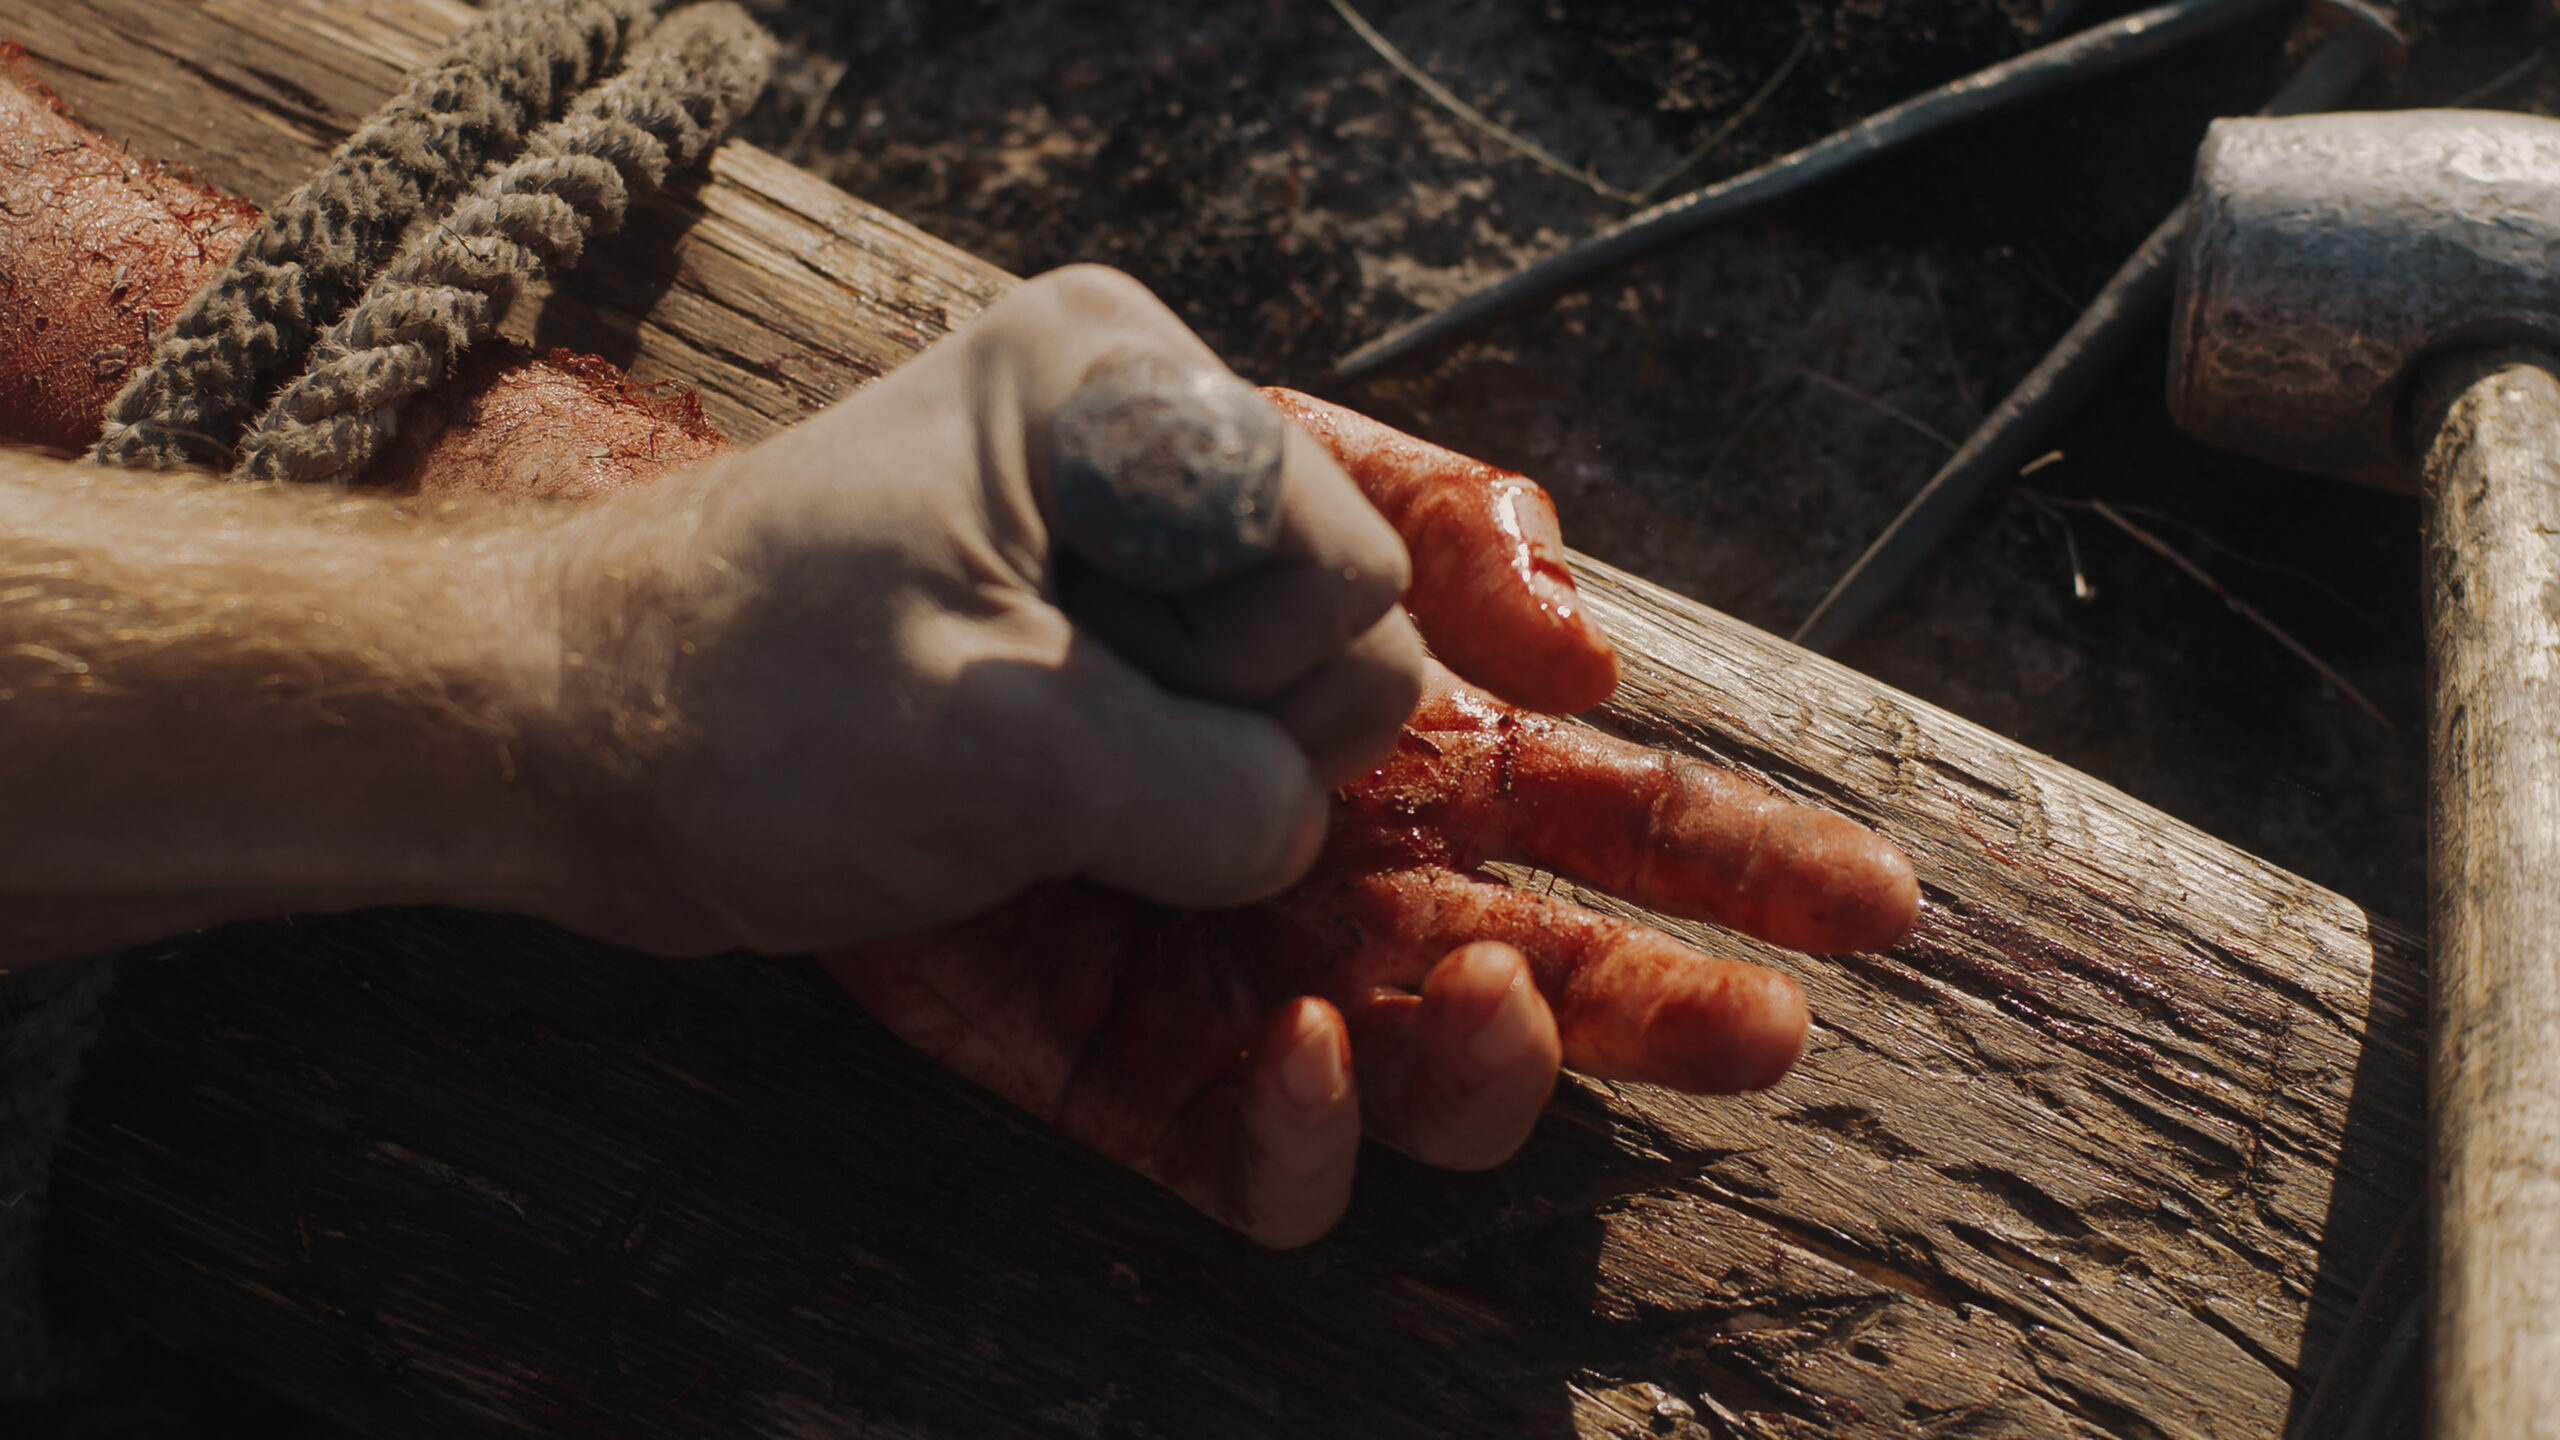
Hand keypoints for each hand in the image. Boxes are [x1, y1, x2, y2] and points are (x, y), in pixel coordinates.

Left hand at [535, 267, 1426, 954]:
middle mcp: (1149, 432)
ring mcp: (1128, 535)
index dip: (1240, 684)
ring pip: (1298, 701)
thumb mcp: (997, 756)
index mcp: (1119, 386)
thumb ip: (1213, 796)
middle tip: (1042, 746)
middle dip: (1221, 734)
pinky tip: (1042, 795)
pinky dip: (1164, 791)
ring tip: (1022, 771)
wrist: (570, 741)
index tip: (1074, 697)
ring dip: (1187, 781)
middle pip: (1345, 633)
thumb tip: (1301, 829)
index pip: (1347, 574)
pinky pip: (1227, 724)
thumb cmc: (742, 719)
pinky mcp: (1100, 625)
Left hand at [820, 404, 1919, 1246]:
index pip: (1425, 577)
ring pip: (1439, 962)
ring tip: (1686, 1034)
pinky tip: (1328, 1078)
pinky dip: (1312, 1127)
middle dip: (1693, 853)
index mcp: (1209, 532)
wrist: (576, 769)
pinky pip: (1262, 1102)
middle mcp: (1239, 704)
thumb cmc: (758, 654)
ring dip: (1571, 1012)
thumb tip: (1347, 822)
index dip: (1521, 619)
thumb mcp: (979, 663)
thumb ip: (1196, 753)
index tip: (1563, 650)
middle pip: (1508, 786)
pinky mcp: (1143, 1007)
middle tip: (1873, 911)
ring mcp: (1203, 868)